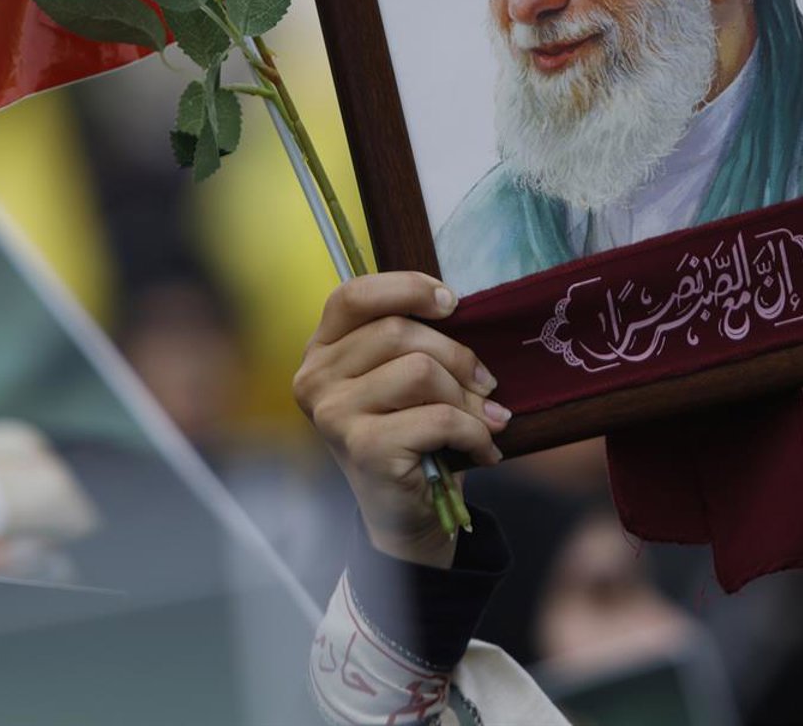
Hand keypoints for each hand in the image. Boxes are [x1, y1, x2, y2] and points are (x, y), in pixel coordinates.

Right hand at [293, 273, 509, 568]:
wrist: (404, 514)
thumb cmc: (408, 434)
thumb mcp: (399, 377)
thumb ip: (411, 339)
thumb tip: (459, 306)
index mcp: (321, 350)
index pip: (353, 295)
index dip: (407, 288)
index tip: (451, 303)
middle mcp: (315, 379)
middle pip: (398, 331)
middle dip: (457, 355)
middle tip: (487, 383)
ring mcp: (335, 415)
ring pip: (420, 370)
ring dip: (468, 397)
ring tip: (485, 419)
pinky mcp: (365, 449)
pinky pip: (439, 417)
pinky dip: (474, 431)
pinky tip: (483, 448)